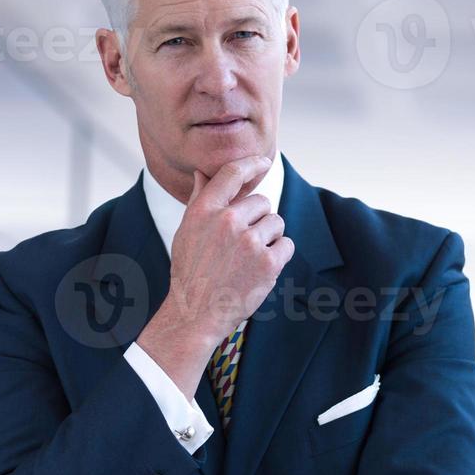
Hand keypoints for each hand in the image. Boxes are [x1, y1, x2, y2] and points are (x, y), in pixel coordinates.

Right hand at [137, 155, 293, 391]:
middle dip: (259, 219)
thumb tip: (204, 173)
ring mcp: (249, 242)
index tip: (263, 161)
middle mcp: (227, 221)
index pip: (232, 174)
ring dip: (270, 238)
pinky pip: (287, 245)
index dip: (251, 163)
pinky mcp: (268, 262)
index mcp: (204, 211)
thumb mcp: (187, 232)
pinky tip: (260, 269)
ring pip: (276, 223)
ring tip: (249, 259)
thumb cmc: (191, 271)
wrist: (195, 313)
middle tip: (243, 244)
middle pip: (262, 202)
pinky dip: (279, 256)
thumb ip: (201, 200)